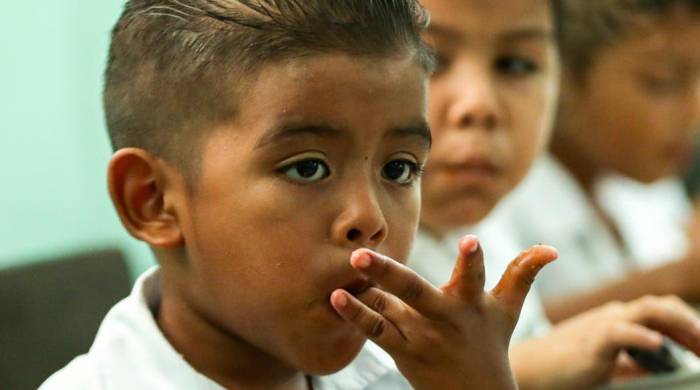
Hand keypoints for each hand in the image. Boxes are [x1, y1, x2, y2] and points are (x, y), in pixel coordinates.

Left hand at [330, 235, 558, 389]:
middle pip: (415, 292)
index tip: (470, 241)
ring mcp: (419, 336)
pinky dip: (355, 316)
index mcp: (470, 303)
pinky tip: (336, 298)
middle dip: (389, 274)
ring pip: (387, 313)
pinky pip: (375, 332)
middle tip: (361, 256)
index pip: (474, 278)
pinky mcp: (402, 350)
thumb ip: (523, 273)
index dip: (473, 261)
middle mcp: (443, 318)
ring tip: (340, 284)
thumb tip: (553, 249)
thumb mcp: (508, 309)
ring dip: (363, 299)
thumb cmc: (490, 342)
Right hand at [511, 295, 699, 389]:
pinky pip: (621, 332)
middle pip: (661, 305)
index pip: (661, 311)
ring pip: (649, 309)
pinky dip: (642, 336)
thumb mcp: (609, 364)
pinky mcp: (592, 341)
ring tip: (698, 343)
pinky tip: (658, 345)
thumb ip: (635, 363)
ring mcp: (603, 324)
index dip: (688, 325)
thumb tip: (668, 368)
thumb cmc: (566, 367)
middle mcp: (614, 315)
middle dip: (690, 323)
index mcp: (618, 319)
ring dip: (679, 323)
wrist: (530, 368)